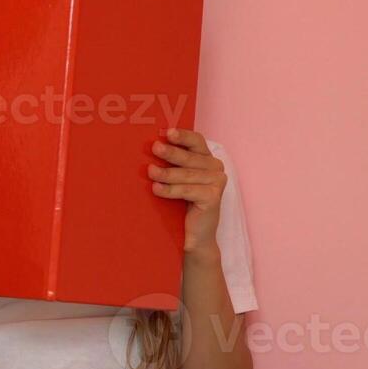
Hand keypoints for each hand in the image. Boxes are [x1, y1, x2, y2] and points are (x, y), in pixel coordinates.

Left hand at [148, 127, 225, 258]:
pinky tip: (156, 189)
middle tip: (154, 148)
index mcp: (208, 159)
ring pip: (186, 175)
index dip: (183, 136)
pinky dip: (170, 190)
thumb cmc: (182, 204)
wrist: (195, 235)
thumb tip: (152, 145)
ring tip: (150, 172)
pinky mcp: (214, 197)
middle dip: (170, 153)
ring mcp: (217, 182)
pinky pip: (187, 190)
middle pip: (190, 157)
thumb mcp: (178, 179)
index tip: (168, 132)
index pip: (197, 142)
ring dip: (166, 173)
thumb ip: (172, 163)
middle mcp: (216, 168)